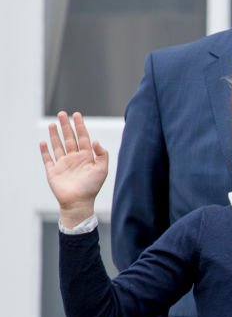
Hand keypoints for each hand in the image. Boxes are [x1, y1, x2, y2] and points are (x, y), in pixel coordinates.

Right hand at [39, 111, 107, 226]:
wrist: (78, 202)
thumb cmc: (92, 187)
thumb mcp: (102, 169)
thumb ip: (102, 154)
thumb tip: (96, 141)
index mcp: (86, 157)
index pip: (83, 137)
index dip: (80, 126)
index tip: (77, 115)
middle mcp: (74, 158)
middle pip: (69, 138)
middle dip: (66, 126)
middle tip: (62, 114)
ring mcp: (63, 164)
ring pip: (58, 145)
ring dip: (55, 135)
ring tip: (53, 124)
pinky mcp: (53, 171)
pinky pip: (47, 159)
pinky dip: (45, 151)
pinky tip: (43, 142)